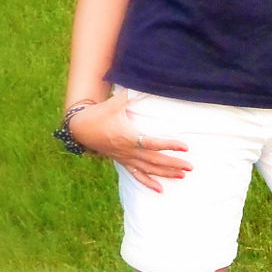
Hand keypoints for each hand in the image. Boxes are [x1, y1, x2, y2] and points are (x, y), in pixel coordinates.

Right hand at [69, 94, 191, 192]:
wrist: (81, 128)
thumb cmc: (99, 114)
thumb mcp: (114, 103)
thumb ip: (129, 94)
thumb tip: (142, 82)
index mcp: (128, 136)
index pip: (152, 143)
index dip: (169, 145)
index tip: (185, 146)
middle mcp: (128, 151)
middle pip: (154, 160)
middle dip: (173, 164)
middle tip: (190, 166)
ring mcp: (125, 158)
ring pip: (148, 170)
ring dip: (166, 173)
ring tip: (182, 176)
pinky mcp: (122, 162)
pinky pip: (137, 175)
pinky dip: (149, 183)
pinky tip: (161, 190)